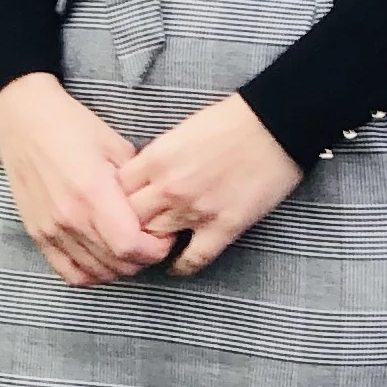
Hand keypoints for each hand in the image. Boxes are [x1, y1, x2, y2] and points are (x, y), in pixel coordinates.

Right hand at [0, 71, 168, 285]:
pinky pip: (68, 273)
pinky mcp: (37, 235)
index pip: (131, 247)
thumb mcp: (117, 147)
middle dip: (143, 258)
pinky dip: (90, 274)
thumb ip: (138, 186)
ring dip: (119, 267)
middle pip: (117, 265)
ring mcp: (51, 230)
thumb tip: (158, 213)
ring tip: (128, 247)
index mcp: (93, 194)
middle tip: (151, 240)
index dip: (156, 248)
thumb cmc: (72, 127)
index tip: (164, 235)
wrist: (24, 121)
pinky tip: (102, 258)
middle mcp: (70, 219)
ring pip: (96, 273)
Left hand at [118, 95, 303, 275]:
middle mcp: (170, 186)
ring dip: (150, 246)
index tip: (115, 209)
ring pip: (154, 241)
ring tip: (150, 249)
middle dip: (125, 228)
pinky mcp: (224, 225)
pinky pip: (193, 258)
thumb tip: (140, 181)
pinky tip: (176, 264)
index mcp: (156, 159)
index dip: (111, 203)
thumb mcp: (180, 132)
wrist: (274, 124)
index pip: (113, 192)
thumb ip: (156, 159)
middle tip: (128, 234)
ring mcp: (196, 209)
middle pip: (128, 221)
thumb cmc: (230, 121)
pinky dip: (181, 265)